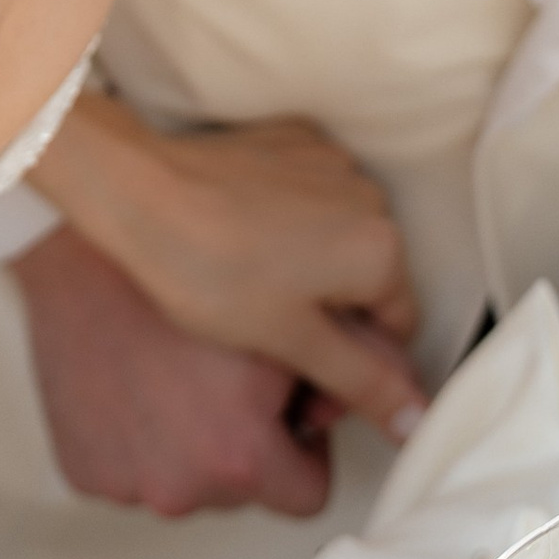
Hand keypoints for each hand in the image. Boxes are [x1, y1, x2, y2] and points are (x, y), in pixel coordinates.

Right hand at [12, 226, 336, 517]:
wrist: (91, 242)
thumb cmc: (198, 269)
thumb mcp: (299, 320)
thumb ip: (362, 374)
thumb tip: (406, 413)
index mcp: (240, 458)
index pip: (309, 494)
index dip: (307, 440)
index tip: (289, 397)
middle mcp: (179, 489)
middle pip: (245, 489)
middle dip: (248, 440)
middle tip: (230, 370)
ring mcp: (125, 486)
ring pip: (189, 481)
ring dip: (193, 441)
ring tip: (182, 367)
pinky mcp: (83, 472)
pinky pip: (134, 471)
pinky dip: (142, 438)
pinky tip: (141, 377)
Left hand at [31, 97, 427, 446]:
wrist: (141, 194)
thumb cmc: (211, 273)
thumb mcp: (292, 342)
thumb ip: (363, 381)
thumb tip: (418, 419)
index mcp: (382, 249)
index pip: (398, 330)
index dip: (356, 371)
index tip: (306, 392)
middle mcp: (371, 196)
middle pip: (371, 284)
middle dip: (334, 321)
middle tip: (273, 348)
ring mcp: (332, 161)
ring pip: (340, 239)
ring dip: (313, 270)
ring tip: (251, 291)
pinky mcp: (296, 139)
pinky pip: (312, 196)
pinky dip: (291, 223)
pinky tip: (245, 242)